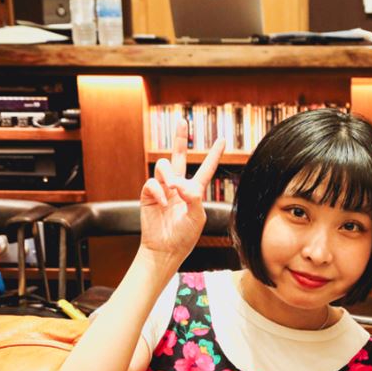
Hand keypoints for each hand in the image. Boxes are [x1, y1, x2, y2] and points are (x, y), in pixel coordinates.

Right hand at [139, 118, 226, 260]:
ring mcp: (163, 189)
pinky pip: (151, 182)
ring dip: (168, 174)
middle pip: (179, 156)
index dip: (214, 154)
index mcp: (194, 191)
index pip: (205, 169)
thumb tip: (180, 183)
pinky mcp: (148, 194)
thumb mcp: (197, 218)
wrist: (165, 249)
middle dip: (181, 138)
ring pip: (163, 165)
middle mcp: (178, 186)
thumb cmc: (184, 237)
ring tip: (172, 188)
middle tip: (183, 121)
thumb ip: (194, 198)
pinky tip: (163, 202)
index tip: (222, 139)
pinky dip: (158, 191)